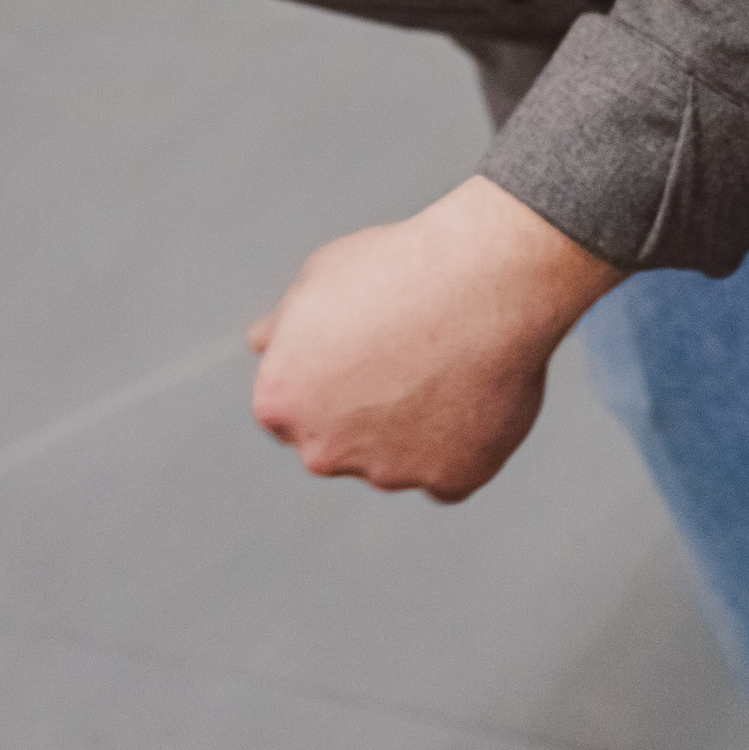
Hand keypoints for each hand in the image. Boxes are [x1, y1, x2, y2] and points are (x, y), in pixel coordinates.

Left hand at [247, 176, 619, 501]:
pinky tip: (474, 393)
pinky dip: (463, 444)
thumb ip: (284, 325)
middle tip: (407, 356)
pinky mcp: (448, 482)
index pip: (294, 410)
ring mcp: (386, 474)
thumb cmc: (399, 267)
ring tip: (447, 365)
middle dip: (366, 413)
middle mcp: (322, 452)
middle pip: (340, 445)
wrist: (486, 278)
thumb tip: (261, 343)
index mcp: (278, 405)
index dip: (332, 377)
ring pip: (397, 460)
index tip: (365, 348)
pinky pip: (450, 471)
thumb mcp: (320, 278)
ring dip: (416, 428)